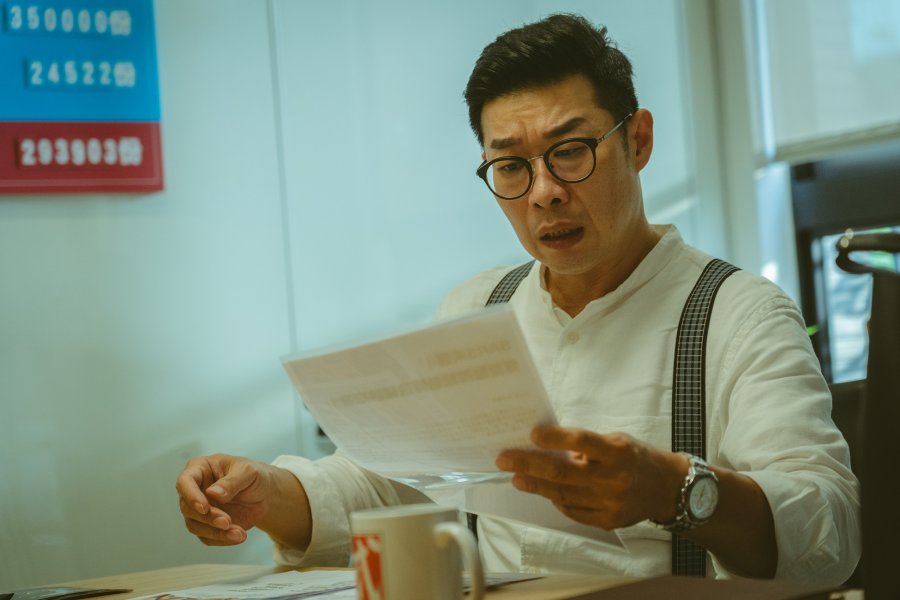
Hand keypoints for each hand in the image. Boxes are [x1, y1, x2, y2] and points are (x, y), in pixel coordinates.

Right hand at [176, 454, 275, 545]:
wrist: (265, 494)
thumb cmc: (254, 476)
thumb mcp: (248, 472)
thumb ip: (231, 481)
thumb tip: (212, 493)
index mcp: (200, 468)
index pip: (185, 481)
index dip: (191, 496)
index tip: (204, 508)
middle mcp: (195, 489)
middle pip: (187, 508)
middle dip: (208, 518)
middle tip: (227, 522)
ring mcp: (199, 509)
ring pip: (195, 526)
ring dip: (215, 532)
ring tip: (238, 533)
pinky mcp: (207, 525)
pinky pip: (207, 537)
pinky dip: (222, 539)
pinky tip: (238, 536)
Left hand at [495, 425, 685, 529]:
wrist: (669, 489)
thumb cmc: (637, 458)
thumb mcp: (617, 440)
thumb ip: (586, 445)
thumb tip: (548, 445)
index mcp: (617, 452)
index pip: (581, 442)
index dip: (554, 438)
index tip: (531, 434)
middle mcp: (614, 479)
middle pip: (563, 472)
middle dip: (529, 465)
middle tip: (504, 460)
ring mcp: (610, 503)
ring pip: (563, 495)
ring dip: (535, 485)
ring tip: (516, 477)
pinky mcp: (608, 521)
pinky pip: (573, 511)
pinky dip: (556, 501)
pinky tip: (543, 491)